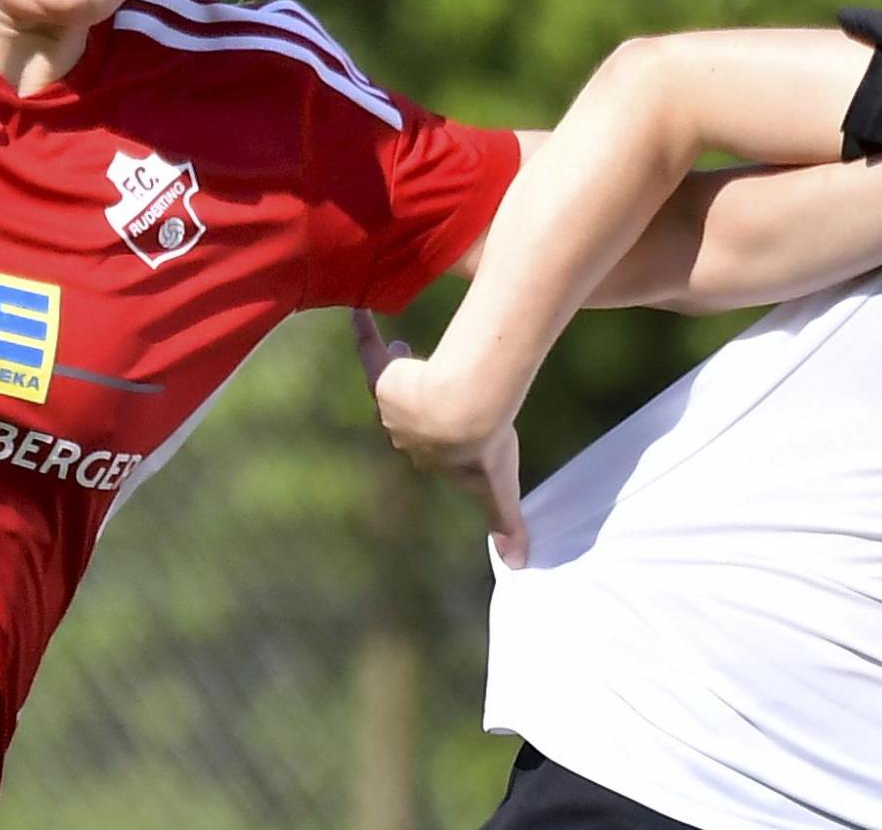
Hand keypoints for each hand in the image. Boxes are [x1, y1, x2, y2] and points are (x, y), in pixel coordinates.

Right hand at [352, 309, 530, 567]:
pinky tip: (361, 316)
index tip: (446, 421)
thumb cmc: (485, 446)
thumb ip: (507, 523)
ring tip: (407, 347)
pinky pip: (371, 353)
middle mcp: (405, 433)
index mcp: (430, 456)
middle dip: (414, 402)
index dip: (437, 435)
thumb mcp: (499, 487)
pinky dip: (364, 335)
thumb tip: (519, 565)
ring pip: (393, 384)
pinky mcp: (384, 378)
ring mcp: (392, 404)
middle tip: (424, 384)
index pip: (430, 447)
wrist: (462, 413)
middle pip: (406, 415)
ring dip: (399, 369)